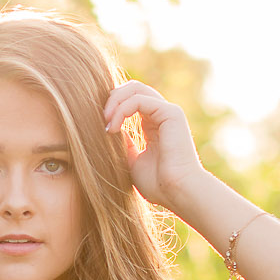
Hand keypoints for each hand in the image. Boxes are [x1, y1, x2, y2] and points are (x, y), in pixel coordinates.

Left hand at [103, 80, 210, 211]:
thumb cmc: (159, 184)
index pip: (131, 100)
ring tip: (106, 121)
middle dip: (112, 98)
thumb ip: (124, 144)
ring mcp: (167, 111)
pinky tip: (114, 128)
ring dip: (115, 101)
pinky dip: (122, 110)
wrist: (178, 191)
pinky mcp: (170, 113)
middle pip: (132, 87)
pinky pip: (139, 100)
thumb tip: (110, 128)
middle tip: (101, 118)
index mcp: (154, 124)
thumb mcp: (133, 162)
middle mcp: (161, 114)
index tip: (101, 126)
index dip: (112, 105)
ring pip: (135, 88)